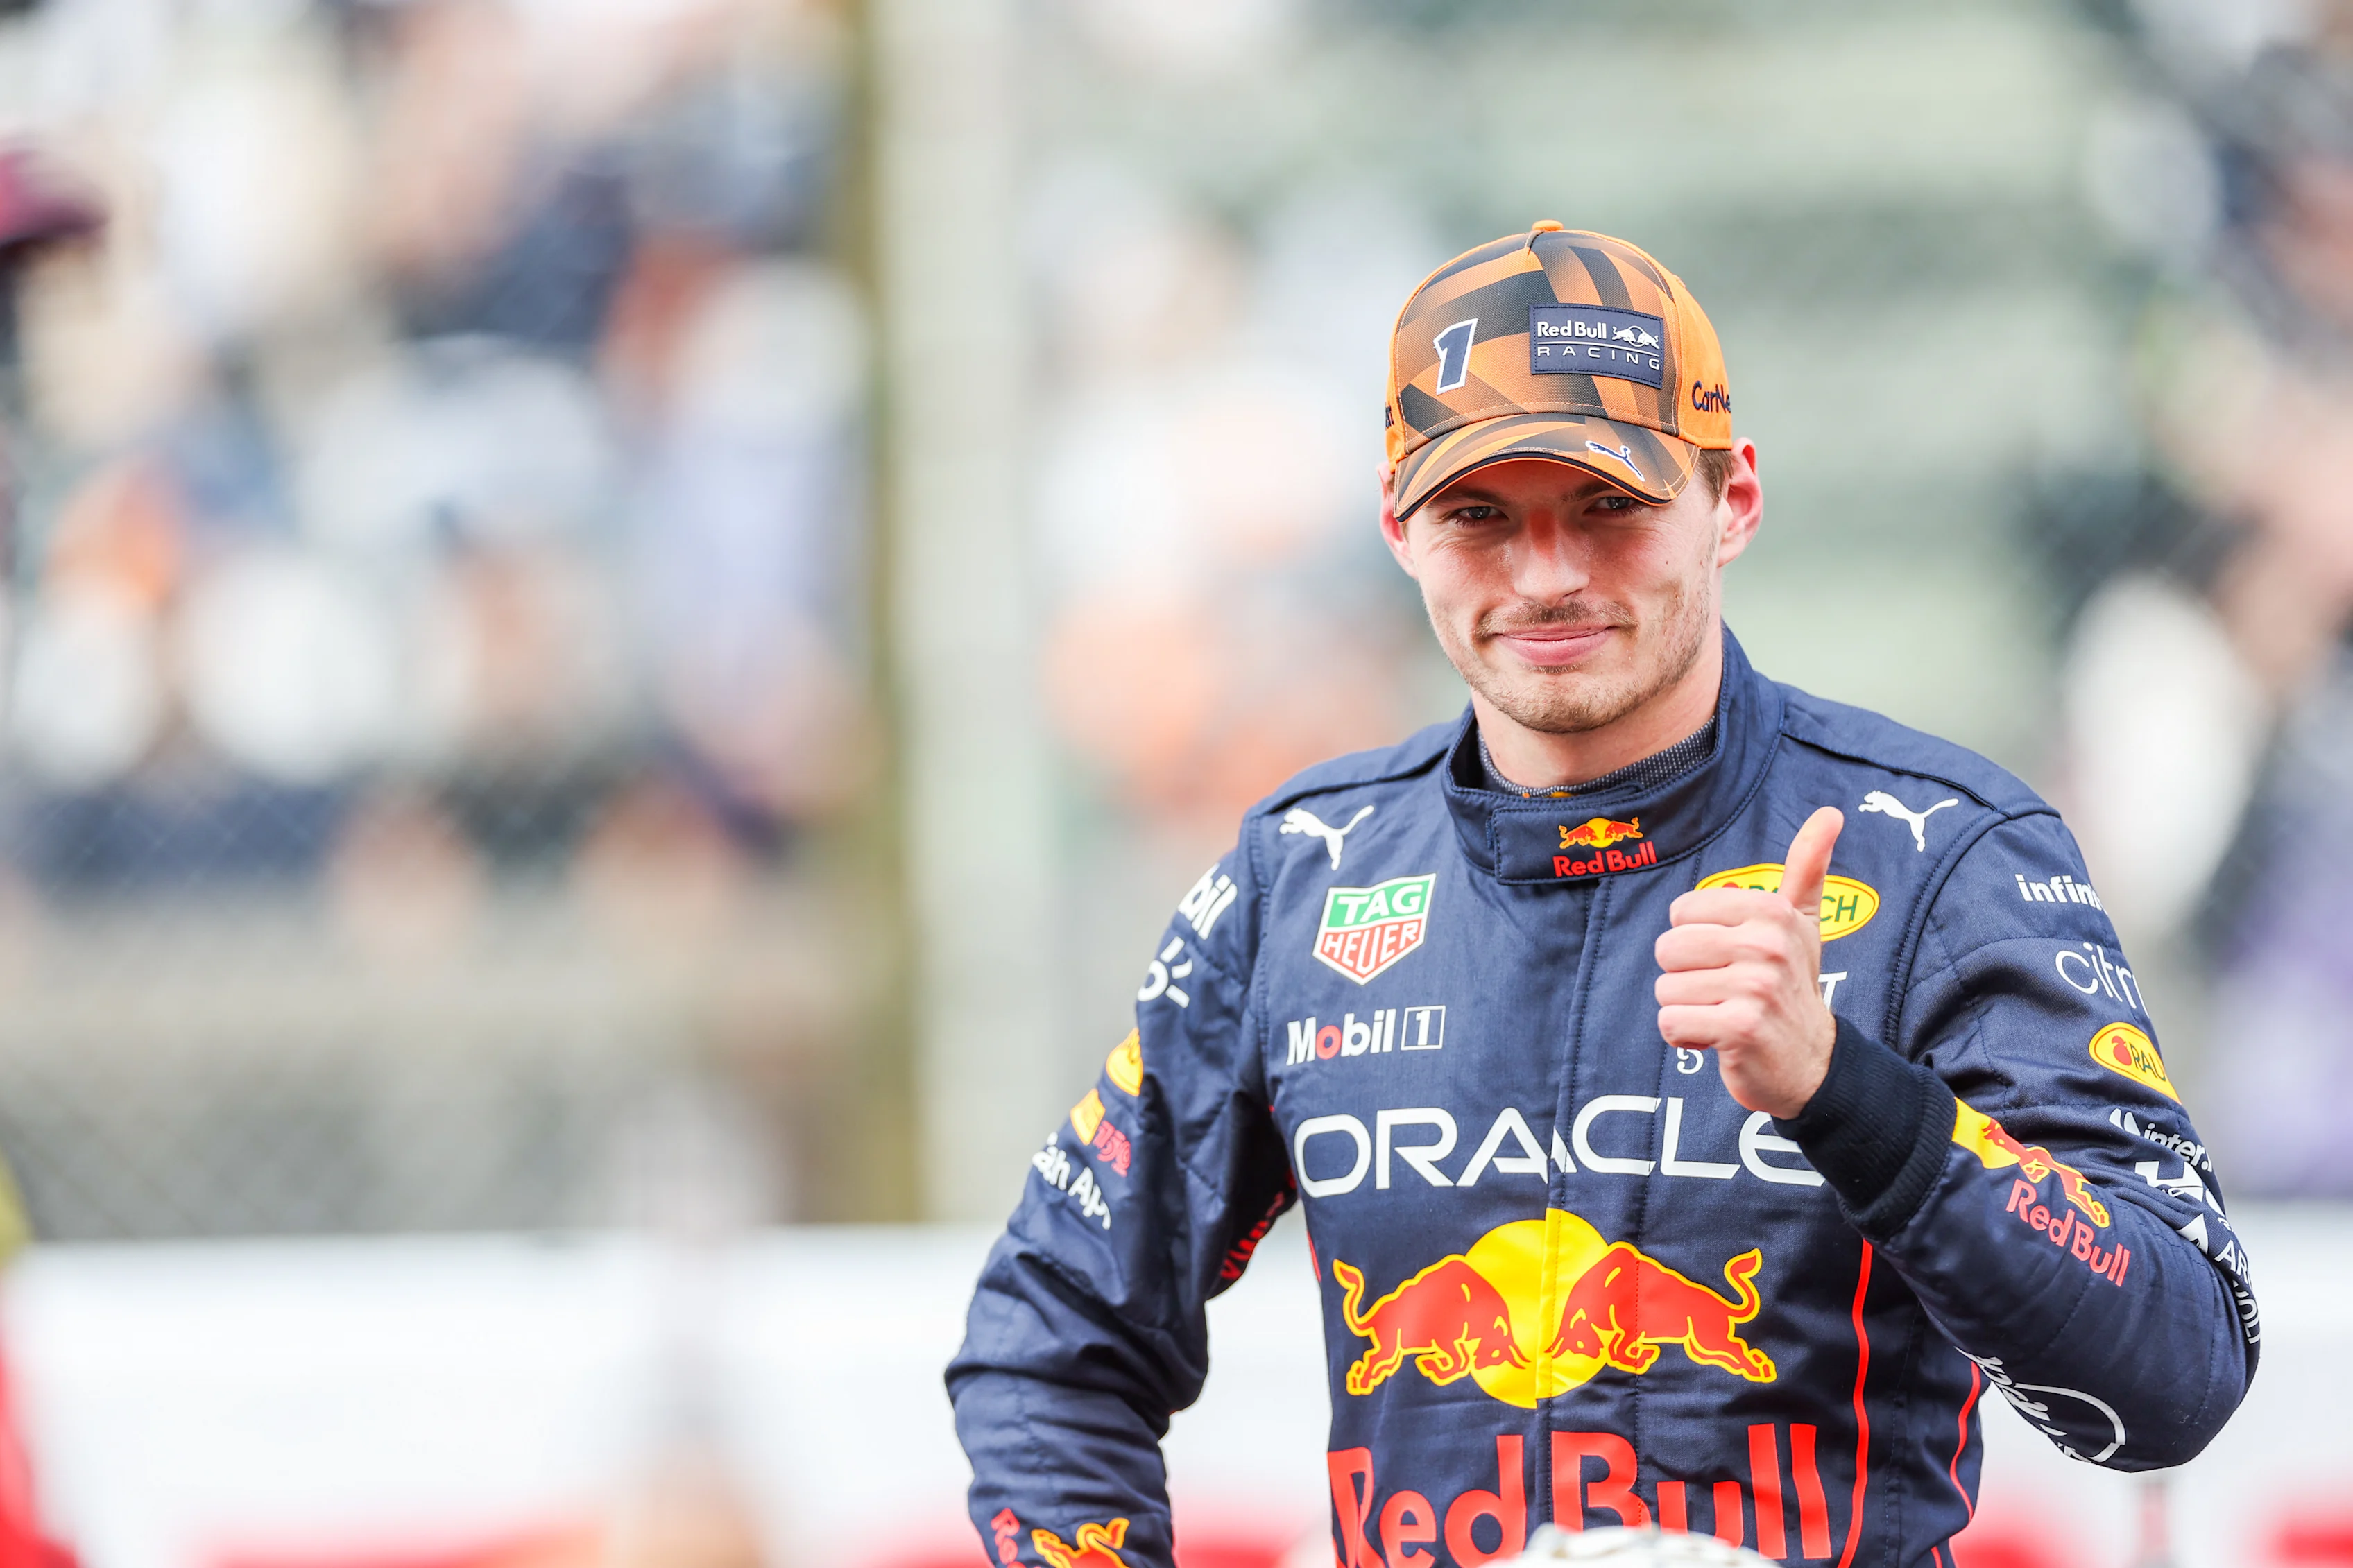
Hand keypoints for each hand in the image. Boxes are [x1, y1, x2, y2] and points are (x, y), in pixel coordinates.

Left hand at [1653, 807, 1843, 1118]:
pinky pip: (1671, 1024)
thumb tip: (1830, 814)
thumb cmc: (1794, 987)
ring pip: (1667, 989)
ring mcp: (1755, 987)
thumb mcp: (1803, 924)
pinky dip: (1685, 1036)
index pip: (1682, 913)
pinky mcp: (1739, 1028)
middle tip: (1725, 992)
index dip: (1695, 942)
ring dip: (1687, 1010)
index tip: (1731, 960)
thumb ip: (1807, 868)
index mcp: (1772, 911)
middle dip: (1686, 977)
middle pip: (1668, 949)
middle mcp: (1766, 944)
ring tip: (1724, 1014)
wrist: (1814, 1064)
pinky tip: (1717, 1039)